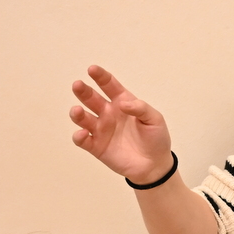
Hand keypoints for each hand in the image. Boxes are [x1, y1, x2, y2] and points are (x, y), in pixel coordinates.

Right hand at [69, 66, 175, 181]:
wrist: (155, 165)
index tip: (92, 69)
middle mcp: (108, 113)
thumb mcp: (155, 120)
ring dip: (77, 114)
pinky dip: (79, 136)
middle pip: (92, 99)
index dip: (101, 77)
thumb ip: (141, 108)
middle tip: (77, 85)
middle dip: (83, 91)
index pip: (109, 86)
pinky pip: (83, 140)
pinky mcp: (96, 146)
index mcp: (122, 102)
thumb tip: (123, 104)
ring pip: (83, 118)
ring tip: (77, 111)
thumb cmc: (156, 138)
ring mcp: (101, 130)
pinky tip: (83, 134)